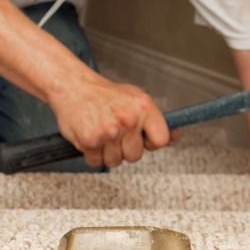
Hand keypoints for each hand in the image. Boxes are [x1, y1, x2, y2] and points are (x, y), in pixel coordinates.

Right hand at [50, 74, 171, 167]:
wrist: (73, 87)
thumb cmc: (103, 95)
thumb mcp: (136, 99)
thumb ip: (155, 120)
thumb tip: (176, 134)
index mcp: (143, 107)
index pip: (161, 140)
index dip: (150, 143)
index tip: (142, 139)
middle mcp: (128, 119)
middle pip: (135, 156)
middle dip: (124, 150)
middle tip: (114, 135)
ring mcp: (108, 132)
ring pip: (114, 161)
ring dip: (106, 153)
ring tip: (101, 135)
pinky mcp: (90, 141)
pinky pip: (95, 162)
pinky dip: (91, 155)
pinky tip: (91, 139)